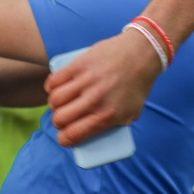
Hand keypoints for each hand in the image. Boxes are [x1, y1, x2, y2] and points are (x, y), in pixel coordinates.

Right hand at [47, 31, 160, 146]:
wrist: (142, 53)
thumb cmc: (137, 85)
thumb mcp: (132, 112)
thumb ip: (114, 125)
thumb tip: (92, 133)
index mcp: (107, 115)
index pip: (73, 135)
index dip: (64, 140)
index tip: (65, 138)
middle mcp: (95, 100)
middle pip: (60, 119)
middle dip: (59, 123)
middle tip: (64, 119)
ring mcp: (86, 81)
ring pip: (55, 100)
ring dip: (55, 105)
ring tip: (61, 104)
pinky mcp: (79, 64)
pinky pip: (54, 80)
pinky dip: (51, 87)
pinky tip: (55, 89)